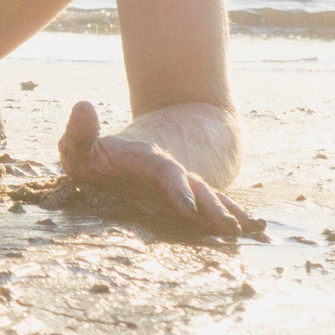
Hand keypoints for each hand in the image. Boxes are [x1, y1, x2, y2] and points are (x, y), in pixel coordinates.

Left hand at [57, 100, 259, 235]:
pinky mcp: (189, 202)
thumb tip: (83, 106)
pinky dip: (236, 216)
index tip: (188, 207)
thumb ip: (78, 133)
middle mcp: (170, 175)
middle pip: (196, 188)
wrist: (126, 152)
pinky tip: (256, 228)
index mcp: (147, 161)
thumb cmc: (95, 157)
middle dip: (212, 207)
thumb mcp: (80, 147)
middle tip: (228, 226)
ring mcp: (183, 189)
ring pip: (210, 198)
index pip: (165, 172)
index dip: (177, 187)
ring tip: (248, 229)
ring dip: (229, 212)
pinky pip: (215, 208)